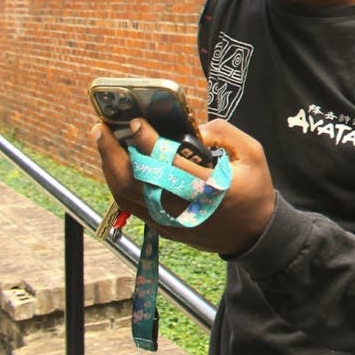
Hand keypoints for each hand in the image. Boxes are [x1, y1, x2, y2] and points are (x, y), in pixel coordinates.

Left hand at [93, 118, 275, 255]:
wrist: (253, 232)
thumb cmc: (254, 188)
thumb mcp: (252, 152)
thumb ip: (223, 133)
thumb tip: (190, 127)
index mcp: (209, 187)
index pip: (168, 163)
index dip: (147, 141)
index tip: (136, 122)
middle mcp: (183, 207)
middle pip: (135, 182)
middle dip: (113, 153)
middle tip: (101, 128)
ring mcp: (168, 221)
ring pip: (125, 195)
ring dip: (109, 167)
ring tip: (103, 141)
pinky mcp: (162, 227)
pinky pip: (130, 205)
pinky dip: (117, 183)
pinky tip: (115, 164)